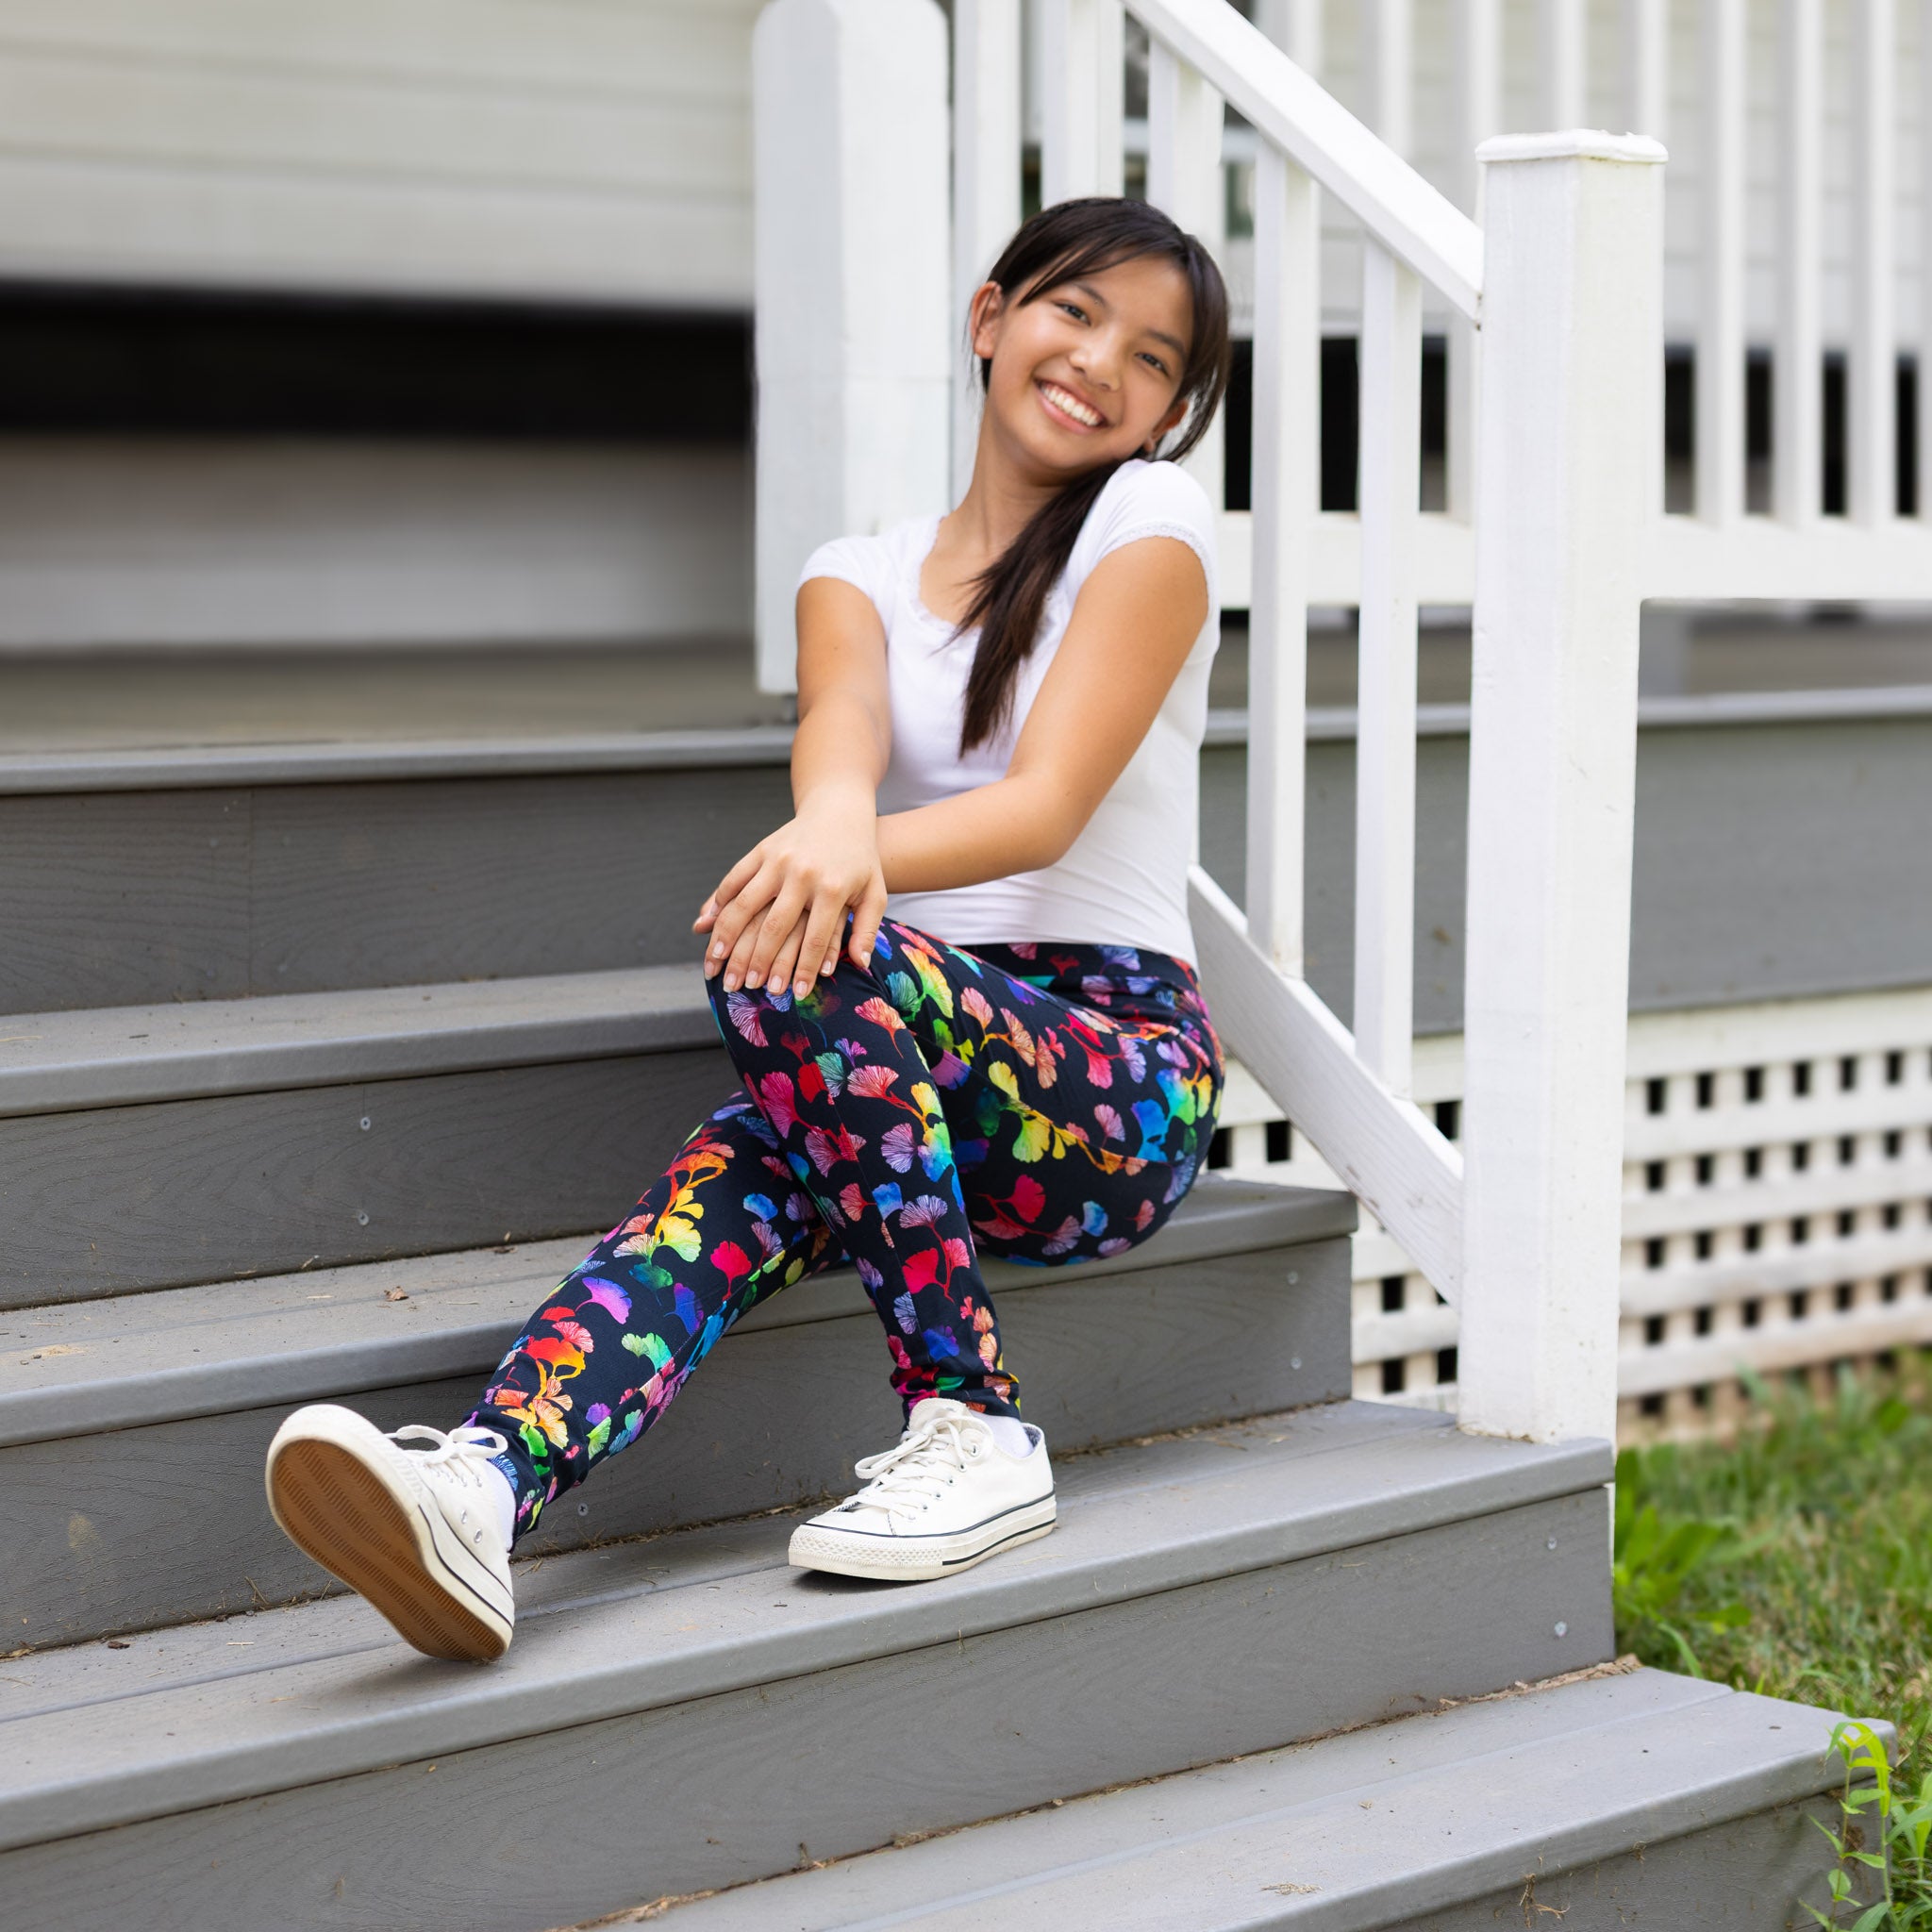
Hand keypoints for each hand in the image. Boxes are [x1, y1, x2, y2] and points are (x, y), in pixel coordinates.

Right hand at [693, 790, 887, 995]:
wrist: (840, 812)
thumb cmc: (860, 860)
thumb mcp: (874, 892)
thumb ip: (866, 929)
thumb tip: (859, 964)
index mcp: (832, 888)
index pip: (816, 940)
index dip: (803, 970)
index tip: (792, 995)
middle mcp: (802, 874)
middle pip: (774, 927)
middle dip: (757, 962)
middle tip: (742, 989)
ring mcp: (778, 860)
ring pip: (745, 904)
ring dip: (726, 937)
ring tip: (715, 964)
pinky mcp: (761, 850)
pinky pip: (734, 879)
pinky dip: (718, 903)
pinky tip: (706, 926)